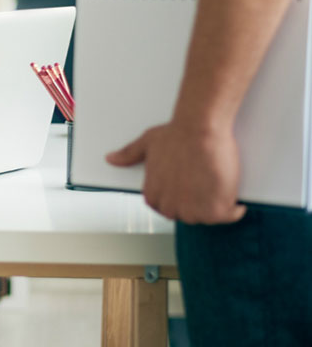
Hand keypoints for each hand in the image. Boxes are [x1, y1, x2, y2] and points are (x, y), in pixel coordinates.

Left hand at [106, 121, 245, 223]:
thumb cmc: (176, 135)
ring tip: (218, 186)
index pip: (166, 208)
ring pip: (207, 217)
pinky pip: (228, 216)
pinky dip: (234, 209)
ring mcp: (192, 210)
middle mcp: (170, 206)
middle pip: (188, 215)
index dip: (181, 198)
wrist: (199, 129)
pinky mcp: (215, 209)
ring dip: (215, 206)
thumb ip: (129, 155)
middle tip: (205, 183)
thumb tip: (111, 159)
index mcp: (153, 195)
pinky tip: (234, 197)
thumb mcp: (146, 144)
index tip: (190, 187)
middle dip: (198, 202)